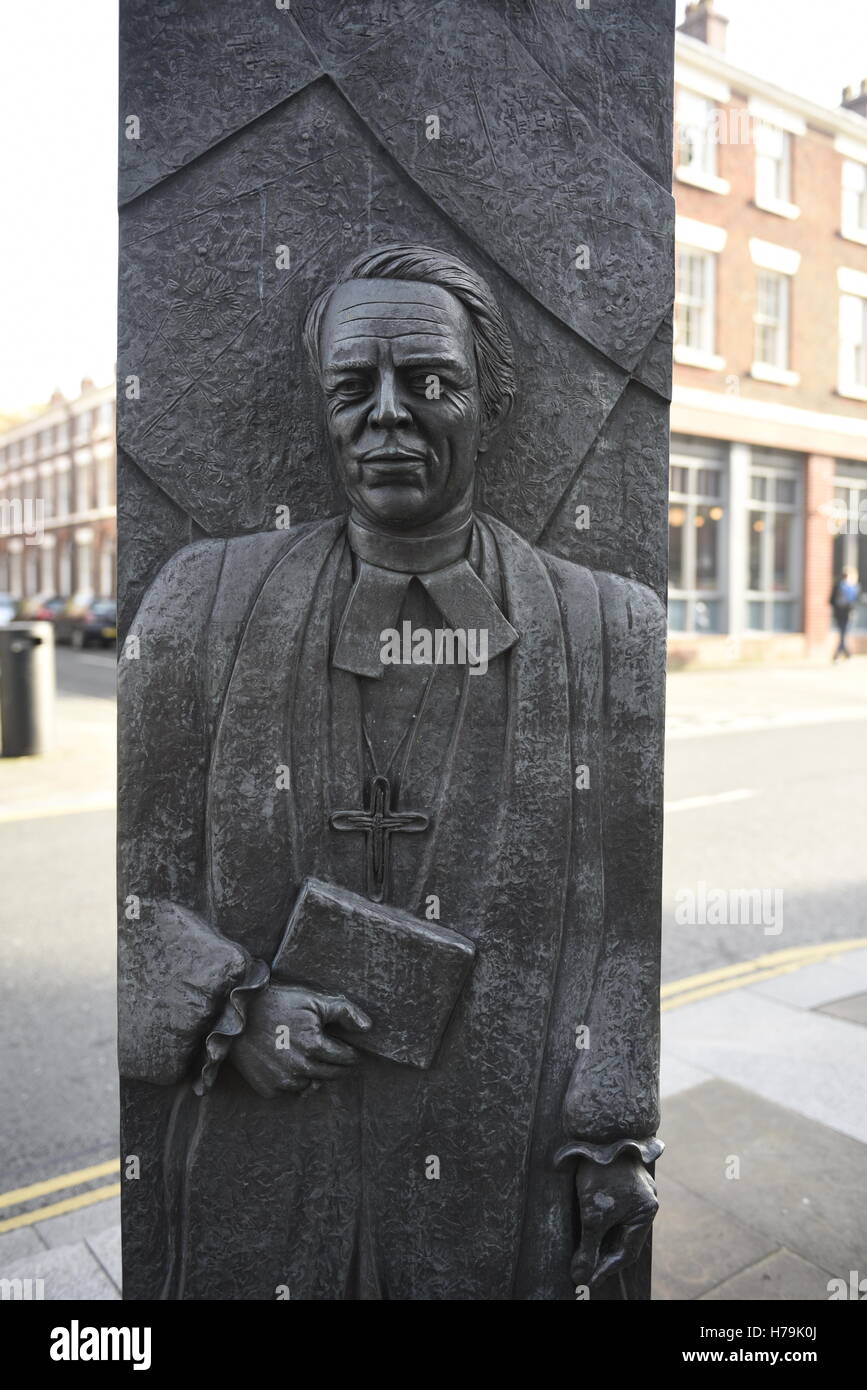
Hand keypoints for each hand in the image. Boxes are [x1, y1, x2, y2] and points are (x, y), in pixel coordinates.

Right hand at [230, 984, 370, 1097]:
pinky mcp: (268, 1089)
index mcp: (315, 1046)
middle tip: (336, 1055)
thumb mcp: (313, 999)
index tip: (351, 1050)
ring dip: (317, 1074)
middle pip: (332, 1074)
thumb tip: (368, 1028)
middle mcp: (300, 1069)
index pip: (346, 1058)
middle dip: (338, 1065)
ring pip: (313, 1084)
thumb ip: (345, 1011)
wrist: (234, 1014)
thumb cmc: (277, 1002)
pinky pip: (291, 1090)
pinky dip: (295, 1080)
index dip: (352, 1053)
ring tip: (311, 1058)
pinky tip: (291, 1064)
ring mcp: (283, 1081)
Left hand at [570, 1152, 657, 1289]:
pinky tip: (590, 1228)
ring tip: (583, 1253)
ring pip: (620, 1225)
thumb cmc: (600, 1173)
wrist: (598, 1133)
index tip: (587, 1280)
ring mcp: (638, 1191)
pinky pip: (617, 1211)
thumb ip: (589, 1247)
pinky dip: (604, 1223)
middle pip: (625, 1240)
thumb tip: (581, 1276)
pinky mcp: (625, 1182)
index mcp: (647, 1210)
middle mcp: (648, 1201)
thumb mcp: (592, 1214)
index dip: (606, 1269)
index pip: (627, 1253)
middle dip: (604, 1256)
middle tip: (583, 1270)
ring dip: (603, 1240)